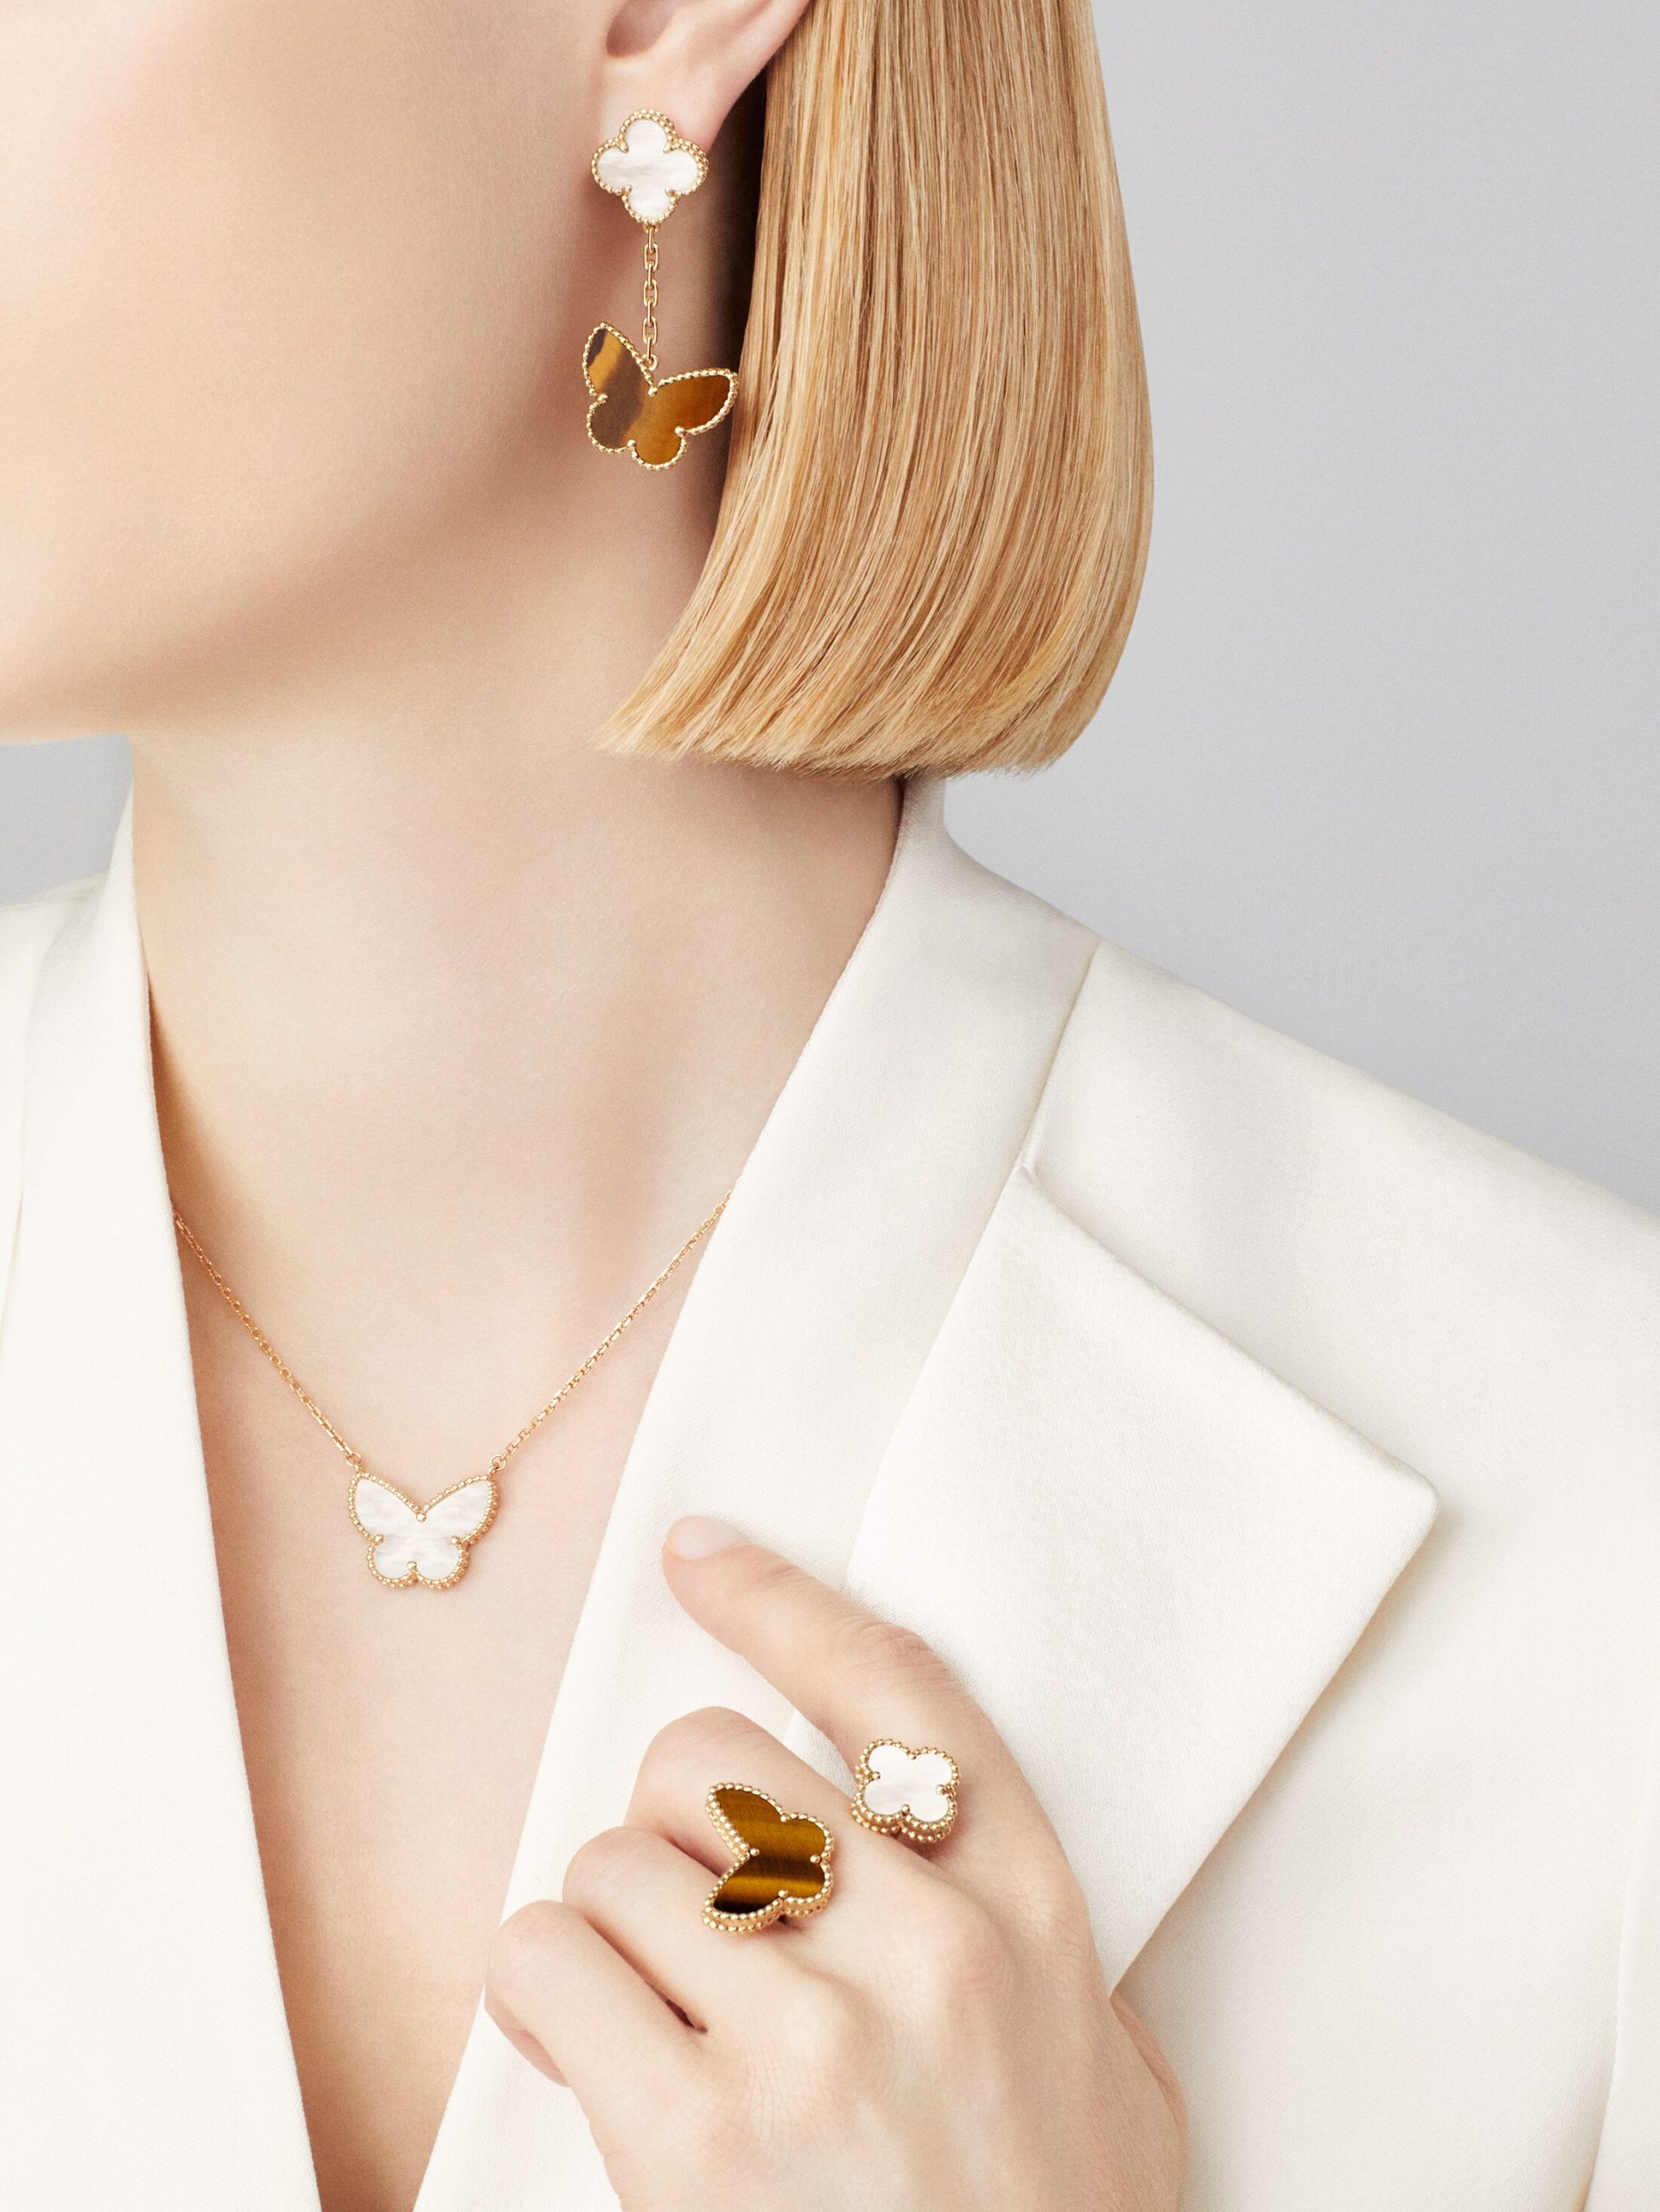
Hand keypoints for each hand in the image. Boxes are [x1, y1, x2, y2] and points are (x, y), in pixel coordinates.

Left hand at [485, 1518, 1183, 2210]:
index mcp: (1027, 1911)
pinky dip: (543, 1984)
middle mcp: (925, 1949)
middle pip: (711, 1758)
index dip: (782, 1601)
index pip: (894, 1692)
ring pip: (617, 1858)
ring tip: (649, 2003)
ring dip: (610, 1919)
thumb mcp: (1108, 2065)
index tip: (699, 1552)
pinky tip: (583, 2038)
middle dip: (674, 1819)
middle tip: (692, 1909)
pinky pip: (550, 1957)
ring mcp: (810, 2043)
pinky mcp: (694, 2139)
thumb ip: (1028, 1933)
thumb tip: (911, 1824)